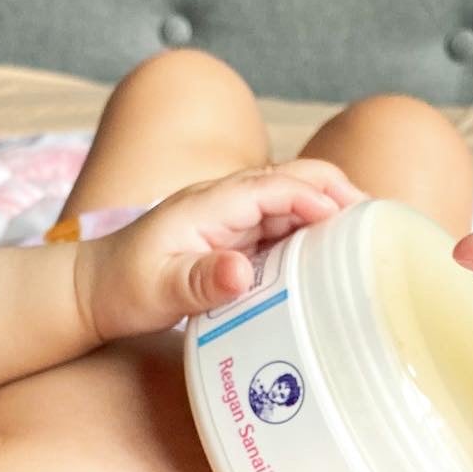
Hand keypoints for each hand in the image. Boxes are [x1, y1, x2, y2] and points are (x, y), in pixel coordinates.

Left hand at [75, 159, 367, 341]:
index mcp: (213, 202)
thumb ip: (201, 281)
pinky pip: (281, 228)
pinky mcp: (232, 237)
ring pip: (293, 204)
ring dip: (331, 216)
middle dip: (341, 196)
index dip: (322, 196)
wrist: (91, 290)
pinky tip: (331, 262)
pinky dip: (311, 237)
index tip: (358, 221)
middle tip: (381, 228)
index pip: (281, 183)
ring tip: (370, 245)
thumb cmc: (122, 288)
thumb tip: (242, 271)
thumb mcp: (158, 289)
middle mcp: (226, 201)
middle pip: (297, 182)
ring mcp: (231, 217)